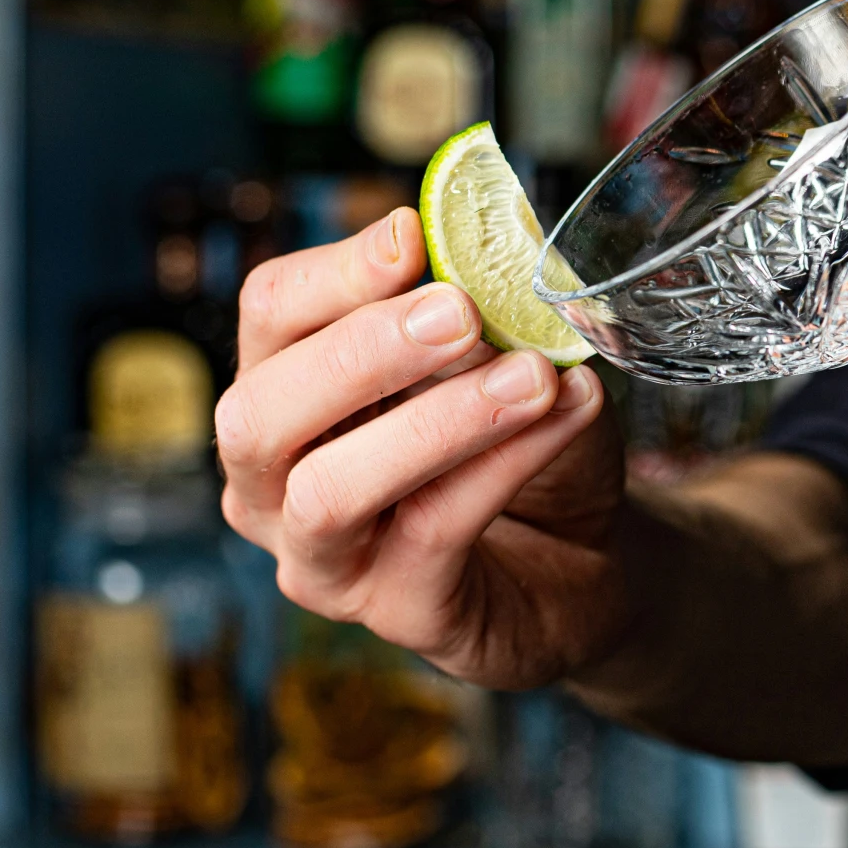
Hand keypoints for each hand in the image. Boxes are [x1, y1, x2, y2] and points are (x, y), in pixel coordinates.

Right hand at [216, 208, 625, 691]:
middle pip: (261, 411)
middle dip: (360, 351)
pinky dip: (504, 466)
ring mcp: (325, 560)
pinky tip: (568, 416)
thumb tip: (475, 245)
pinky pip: (433, 534)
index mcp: (286, 393)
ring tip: (530, 376)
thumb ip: (481, 305)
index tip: (413, 235)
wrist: (587, 555)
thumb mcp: (504, 356)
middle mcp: (273, 485)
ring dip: (436, 421)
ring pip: (331, 490)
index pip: (269, 316)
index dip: (335, 272)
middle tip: (459, 313)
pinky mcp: (400, 613)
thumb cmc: (522, 444)